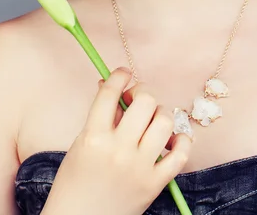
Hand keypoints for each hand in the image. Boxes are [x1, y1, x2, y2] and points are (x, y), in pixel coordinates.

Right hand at [41, 67, 193, 214]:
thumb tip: (111, 85)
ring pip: (165, 121)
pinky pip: (182, 153)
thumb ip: (99, 116)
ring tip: (151, 121)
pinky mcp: (155, 184)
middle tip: (136, 100)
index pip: (110, 93)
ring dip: (160, 115)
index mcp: (93, 137)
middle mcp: (118, 150)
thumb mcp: (80, 144)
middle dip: (142, 94)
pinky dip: (181, 141)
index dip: (119, 75)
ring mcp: (140, 167)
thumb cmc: (74, 184)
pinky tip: (171, 139)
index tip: (124, 73)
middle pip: (145, 101)